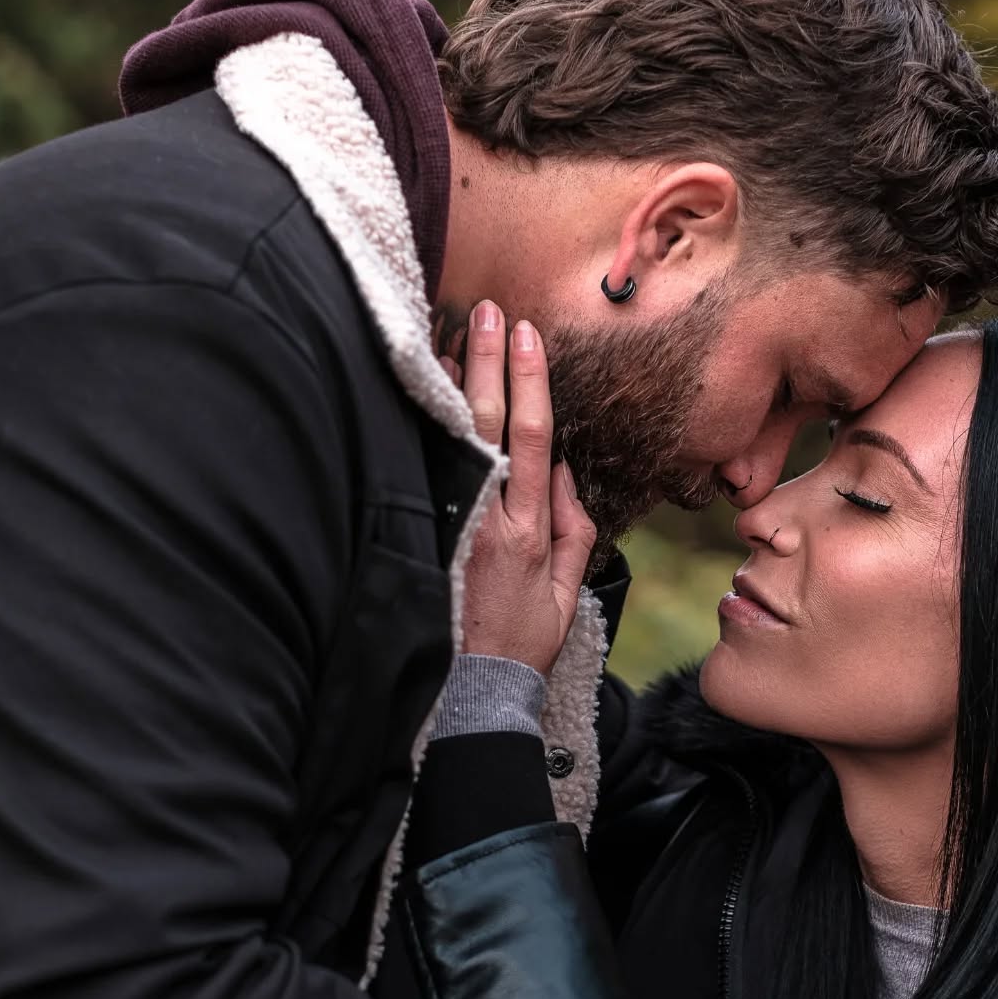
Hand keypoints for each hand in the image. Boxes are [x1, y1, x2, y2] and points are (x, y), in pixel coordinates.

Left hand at [444, 301, 595, 674]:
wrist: (473, 688)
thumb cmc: (524, 641)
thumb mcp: (567, 591)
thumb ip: (572, 528)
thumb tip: (559, 469)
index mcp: (528, 529)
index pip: (531, 436)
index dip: (528, 381)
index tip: (526, 333)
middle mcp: (487, 518)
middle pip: (486, 423)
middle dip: (487, 362)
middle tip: (486, 310)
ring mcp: (452, 524)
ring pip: (451, 440)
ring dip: (451, 385)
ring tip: (449, 331)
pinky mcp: (429, 535)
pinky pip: (427, 468)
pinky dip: (427, 427)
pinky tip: (425, 393)